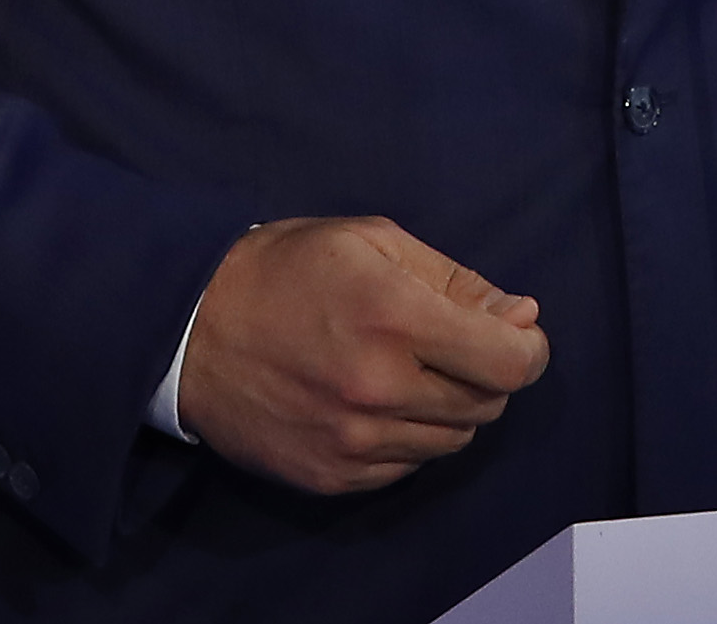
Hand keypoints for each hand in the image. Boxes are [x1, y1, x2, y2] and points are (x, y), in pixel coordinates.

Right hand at [177, 216, 549, 493]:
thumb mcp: (375, 242)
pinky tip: (377, 403)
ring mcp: (351, 441)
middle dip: (487, 373)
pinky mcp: (328, 475)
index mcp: (395, 319)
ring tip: (410, 371)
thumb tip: (522, 317)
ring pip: (450, 441)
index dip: (529, 349)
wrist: (188, 328)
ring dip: (449, 408)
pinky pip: (405, 468)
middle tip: (454, 345)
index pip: (509, 363)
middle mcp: (377, 389)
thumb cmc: (286, 270)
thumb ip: (457, 281)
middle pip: (486, 405)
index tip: (518, 335)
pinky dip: (408, 438)